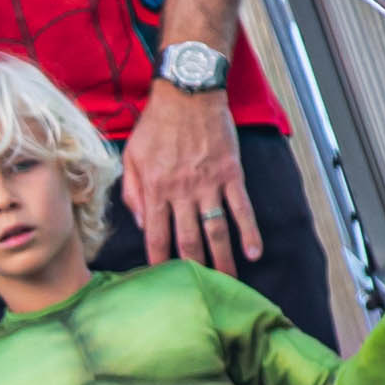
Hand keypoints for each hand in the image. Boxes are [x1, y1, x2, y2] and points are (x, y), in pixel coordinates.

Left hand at [118, 75, 260, 273]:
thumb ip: (132, 192)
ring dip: (223, 260)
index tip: (162, 281)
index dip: (159, 262)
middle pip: (187, 241)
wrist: (188, 92)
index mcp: (154, 189)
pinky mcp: (230, 174)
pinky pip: (241, 208)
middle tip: (198, 293)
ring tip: (228, 284)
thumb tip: (142, 225)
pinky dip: (249, 232)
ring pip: (216, 231)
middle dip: (192, 270)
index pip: (156, 236)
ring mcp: (208, 184)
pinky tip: (254, 253)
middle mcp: (181, 192)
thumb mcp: (131, 155)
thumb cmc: (156, 124)